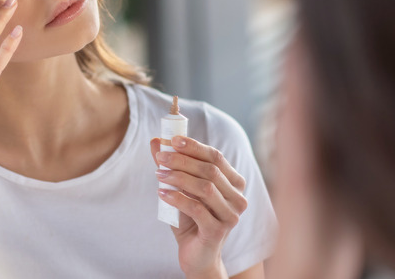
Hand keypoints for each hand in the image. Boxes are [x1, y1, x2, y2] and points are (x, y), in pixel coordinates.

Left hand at [150, 136, 247, 278]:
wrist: (196, 254)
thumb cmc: (190, 218)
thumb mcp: (180, 189)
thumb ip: (171, 165)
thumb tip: (156, 141)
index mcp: (234, 183)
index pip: (216, 157)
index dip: (194, 146)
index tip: (172, 140)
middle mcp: (238, 198)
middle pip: (210, 170)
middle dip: (182, 160)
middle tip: (160, 157)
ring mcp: (231, 216)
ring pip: (205, 188)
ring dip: (179, 177)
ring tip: (158, 174)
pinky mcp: (218, 231)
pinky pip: (197, 209)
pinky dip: (177, 198)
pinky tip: (162, 193)